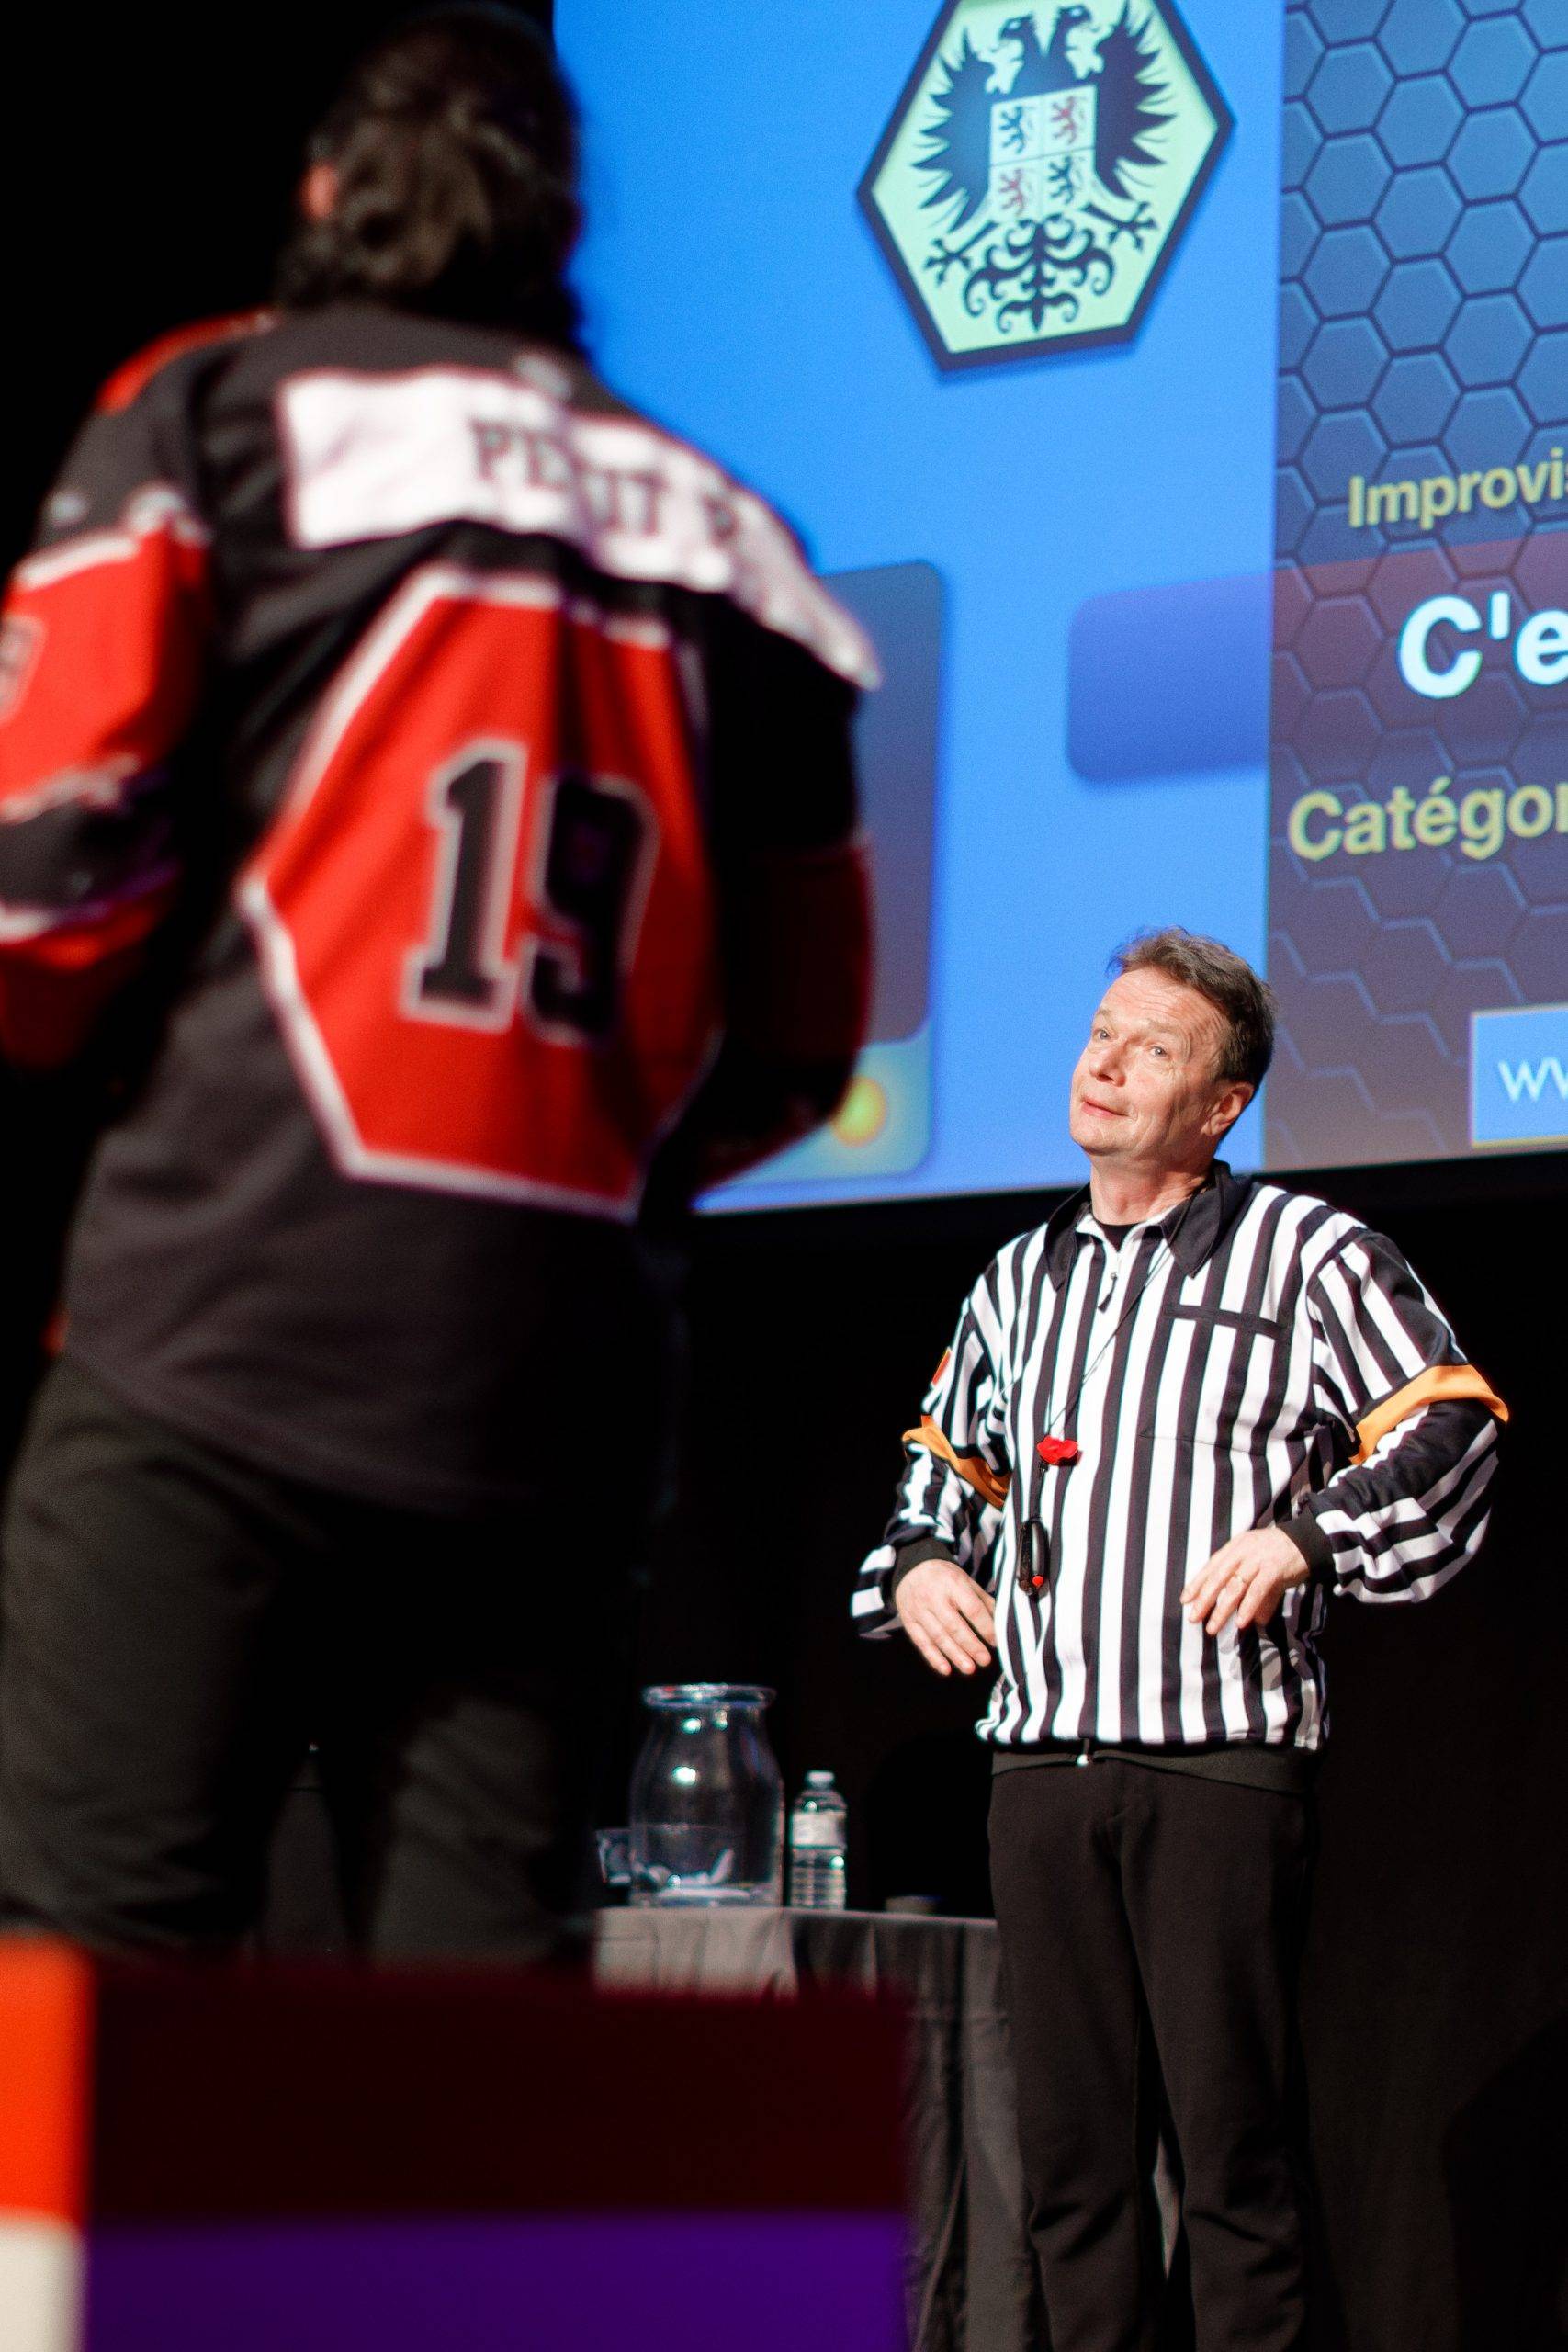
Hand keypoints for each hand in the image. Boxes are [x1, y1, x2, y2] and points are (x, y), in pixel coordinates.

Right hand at [895, 1559, 996, 1677]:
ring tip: (969, 1668)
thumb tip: (1001, 1622)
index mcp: (953, 1584)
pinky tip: (946, 1669)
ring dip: (954, 1654)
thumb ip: (983, 1600)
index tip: (996, 1642)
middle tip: (985, 1661)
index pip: (971, 1608)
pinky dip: (933, 1657)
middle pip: (954, 1625)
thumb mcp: (966, 1580)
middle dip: (971, 1645)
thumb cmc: (946, 1577)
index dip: (985, 1627)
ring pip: (938, 1636)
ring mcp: (919, 1610)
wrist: (912, 1568)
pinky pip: (921, 1642)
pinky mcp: (909, 1621)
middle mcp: (934, 1597)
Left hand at [1180, 1526, 1308, 1636]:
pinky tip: (1241, 1622)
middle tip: (1193, 1618)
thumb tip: (1256, 1621)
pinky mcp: (1273, 1569)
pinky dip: (1248, 1606)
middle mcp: (1243, 1551)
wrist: (1309, 1541)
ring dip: (1222, 1609)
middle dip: (1204, 1599)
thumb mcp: (1262, 1568)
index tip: (1185, 1600)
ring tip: (1213, 1627)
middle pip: (1218, 1578)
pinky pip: (1257, 1590)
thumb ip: (1257, 1594)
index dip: (1197, 1583)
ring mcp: (1257, 1559)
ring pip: (1234, 1587)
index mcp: (1236, 1547)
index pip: (1211, 1566)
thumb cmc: (1281, 1554)